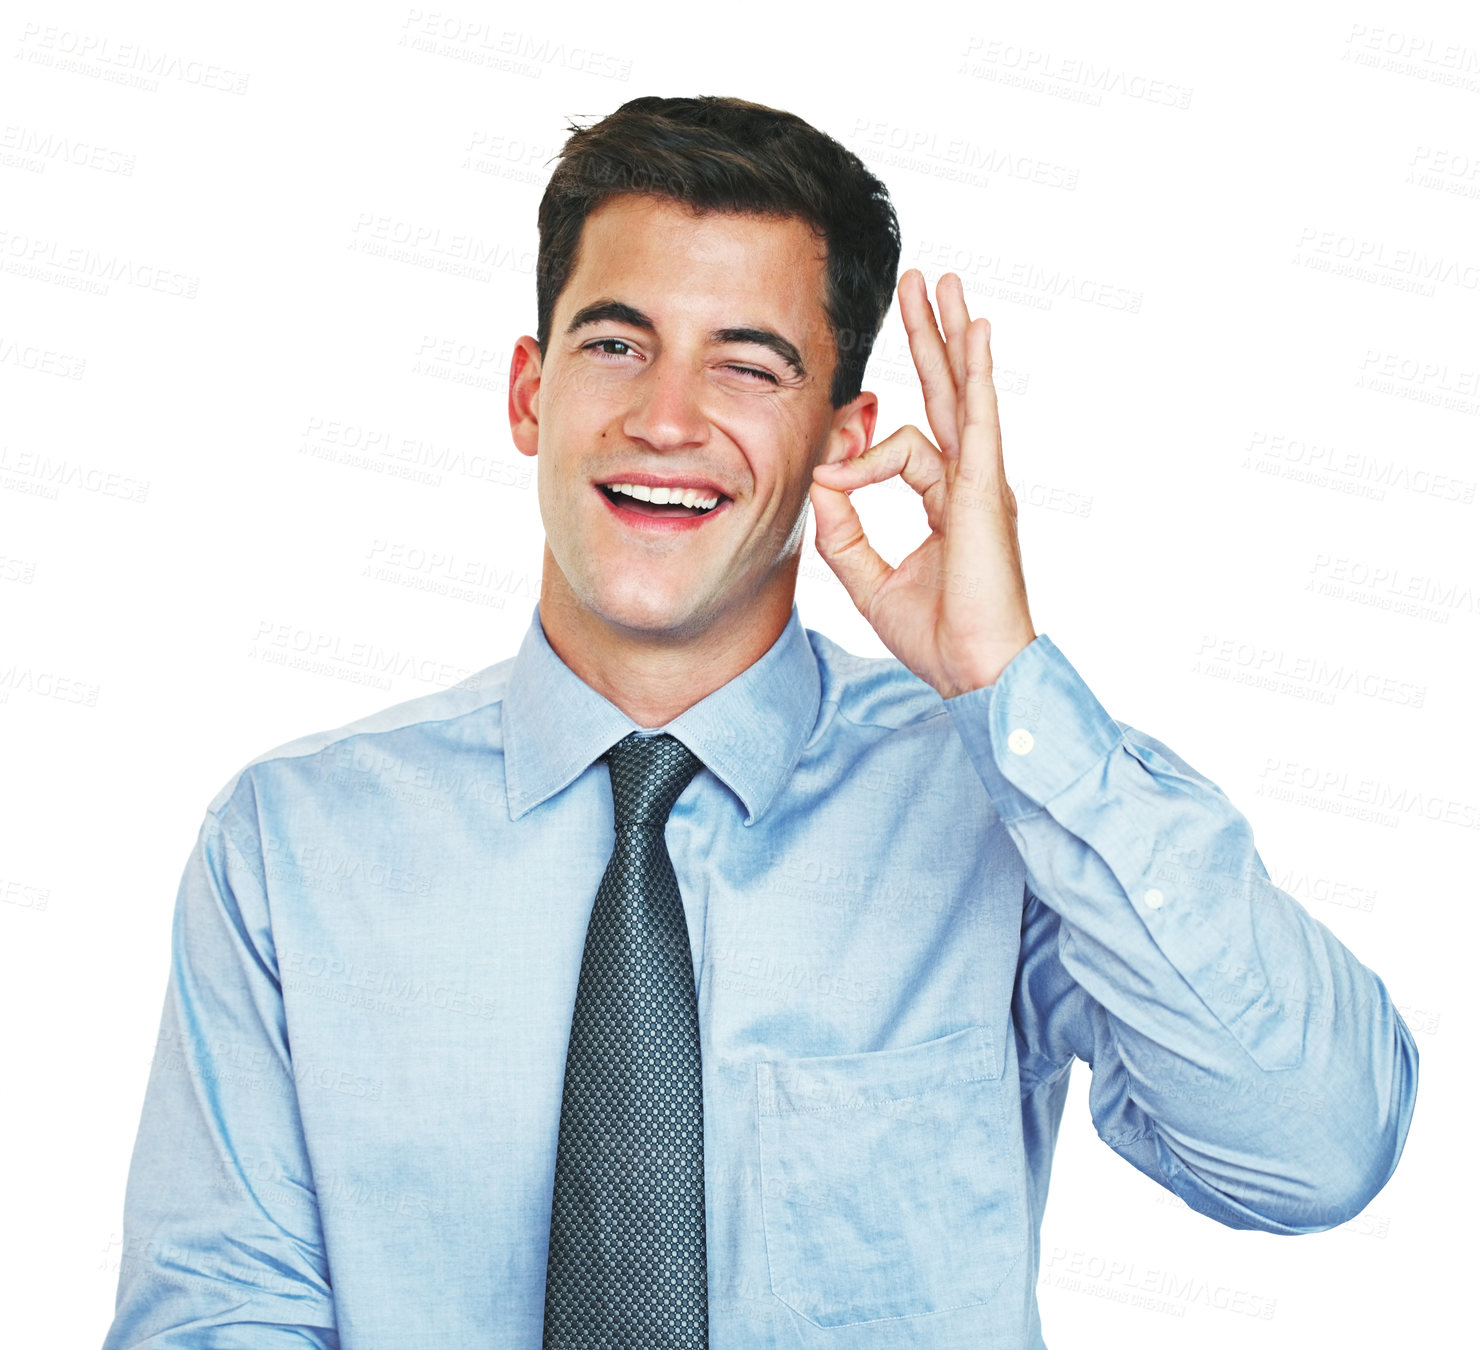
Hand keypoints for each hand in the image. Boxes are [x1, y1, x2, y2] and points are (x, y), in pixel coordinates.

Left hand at [809, 270, 1036, 696]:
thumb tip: (820, 478)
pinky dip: (975, 373)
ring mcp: (982, 482)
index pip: (904, 448)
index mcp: (947, 502)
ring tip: (944, 283)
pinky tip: (974, 330)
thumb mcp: (867, 578)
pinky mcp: (985, 490)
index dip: (859, 454)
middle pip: (944, 395)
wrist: (976, 671)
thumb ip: (840, 529)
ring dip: (951, 335)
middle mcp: (969, 483)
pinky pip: (976, 420)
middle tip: (921, 284)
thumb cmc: (937, 636)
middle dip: (930, 339)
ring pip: (962, 392)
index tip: (828, 478)